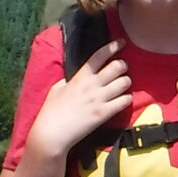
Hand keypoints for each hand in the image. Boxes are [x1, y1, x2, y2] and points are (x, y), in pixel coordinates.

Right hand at [35, 41, 133, 156]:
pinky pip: (124, 101)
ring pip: (124, 82)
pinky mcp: (104, 114)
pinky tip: (123, 100)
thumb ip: (68, 81)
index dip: (112, 47)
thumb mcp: (56, 89)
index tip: (121, 42)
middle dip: (123, 65)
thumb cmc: (51, 112)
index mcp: (80, 77)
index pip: (99, 56)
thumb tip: (74, 77)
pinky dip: (127, 99)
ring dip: (126, 82)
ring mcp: (99, 99)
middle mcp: (92, 85)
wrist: (52, 134)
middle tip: (122, 68)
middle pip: (117, 66)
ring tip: (123, 85)